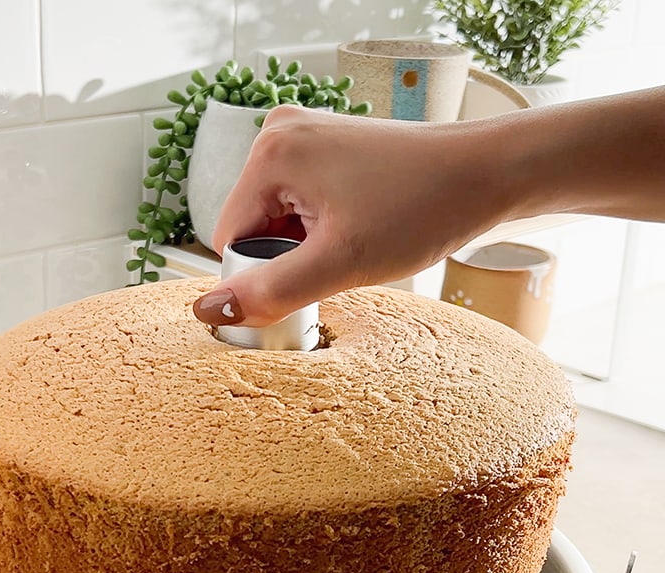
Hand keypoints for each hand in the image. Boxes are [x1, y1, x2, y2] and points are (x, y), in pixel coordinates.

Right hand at [192, 105, 505, 327]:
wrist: (491, 172)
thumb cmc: (424, 207)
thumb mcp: (340, 263)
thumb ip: (269, 291)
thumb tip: (207, 312)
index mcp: (270, 153)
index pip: (230, 239)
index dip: (268, 271)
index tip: (319, 272)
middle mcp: (279, 132)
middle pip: (252, 226)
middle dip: (290, 254)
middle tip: (344, 256)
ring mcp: (304, 134)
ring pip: (277, 217)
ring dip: (309, 243)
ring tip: (357, 238)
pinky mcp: (326, 143)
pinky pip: (299, 200)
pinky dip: (323, 225)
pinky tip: (361, 224)